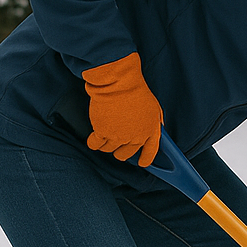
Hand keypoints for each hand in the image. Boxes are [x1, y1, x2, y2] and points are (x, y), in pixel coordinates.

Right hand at [82, 52, 162, 166]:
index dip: (145, 159)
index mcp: (151, 131)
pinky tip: (94, 138)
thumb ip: (153, 122)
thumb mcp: (153, 108)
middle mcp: (135, 138)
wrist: (119, 83)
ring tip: (104, 133)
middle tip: (116, 141)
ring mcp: (118, 137)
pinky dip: (93, 142)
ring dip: (106, 144)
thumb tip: (152, 132)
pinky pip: (95, 144)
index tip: (141, 163)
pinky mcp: (102, 133)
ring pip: (109, 150)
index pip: (150, 152)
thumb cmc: (136, 90)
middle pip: (125, 154)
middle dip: (120, 150)